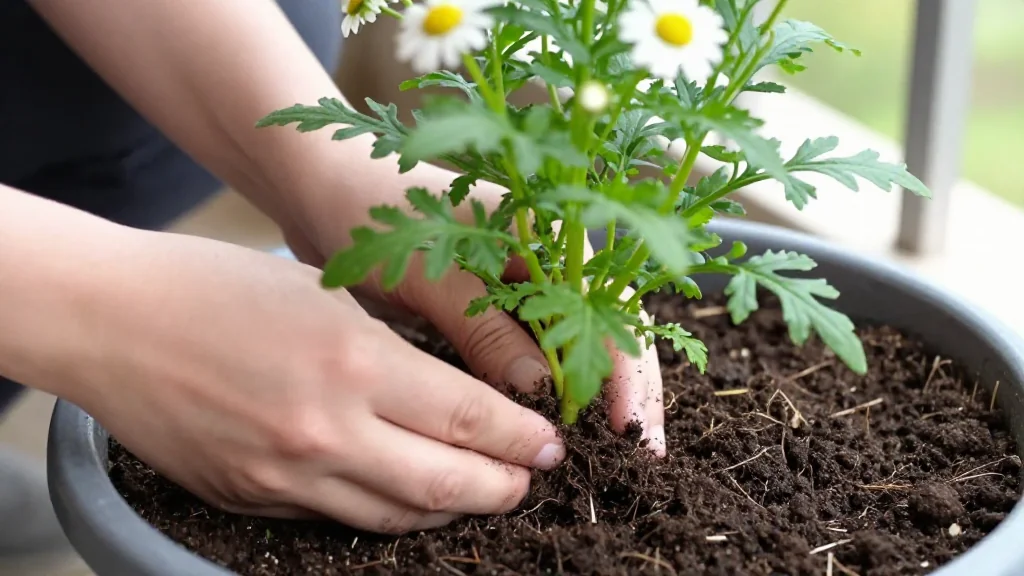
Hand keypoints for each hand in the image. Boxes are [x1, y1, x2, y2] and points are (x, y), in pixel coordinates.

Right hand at [69, 230, 565, 532]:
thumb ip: (393, 356)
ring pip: (398, 517)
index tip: (549, 443)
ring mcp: (288, 475)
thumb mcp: (326, 297)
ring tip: (478, 494)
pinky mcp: (254, 500)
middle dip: (504, 487)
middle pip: (447, 484)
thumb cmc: (218, 287)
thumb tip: (454, 397)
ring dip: (450, 511)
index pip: (470, 418)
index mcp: (356, 363)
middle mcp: (327, 430)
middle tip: (529, 480)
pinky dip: (385, 512)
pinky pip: (339, 519)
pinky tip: (404, 497)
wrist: (112, 322)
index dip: (521, 438)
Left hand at [289, 164, 665, 454]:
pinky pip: (531, 357)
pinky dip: (544, 394)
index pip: (615, 307)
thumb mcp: (433, 273)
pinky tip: (548, 430)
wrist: (318, 188)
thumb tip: (542, 395)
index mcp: (548, 234)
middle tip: (639, 458)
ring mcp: (520, 287)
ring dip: (590, 399)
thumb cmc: (373, 209)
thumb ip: (486, 329)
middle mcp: (546, 260)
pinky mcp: (488, 310)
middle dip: (626, 393)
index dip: (629, 372)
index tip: (628, 429)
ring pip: (574, 349)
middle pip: (609, 331)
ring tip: (606, 455)